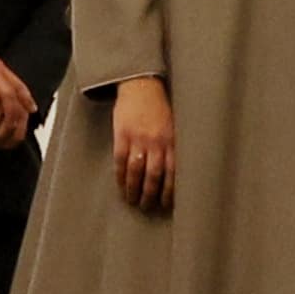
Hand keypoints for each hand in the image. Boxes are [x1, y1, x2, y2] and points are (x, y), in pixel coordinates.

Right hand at [109, 76, 177, 212]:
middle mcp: (157, 142)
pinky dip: (120, 177)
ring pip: (136, 172)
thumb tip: (174, 174)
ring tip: (132, 201)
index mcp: (172, 141)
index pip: (172, 174)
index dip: (169, 192)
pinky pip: (121, 161)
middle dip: (150, 195)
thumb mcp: (173, 127)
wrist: (141, 86)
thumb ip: (173, 147)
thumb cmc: (160, 108)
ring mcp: (138, 139)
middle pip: (154, 176)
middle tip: (147, 207)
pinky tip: (121, 186)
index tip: (166, 205)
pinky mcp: (122, 135)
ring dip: (134, 190)